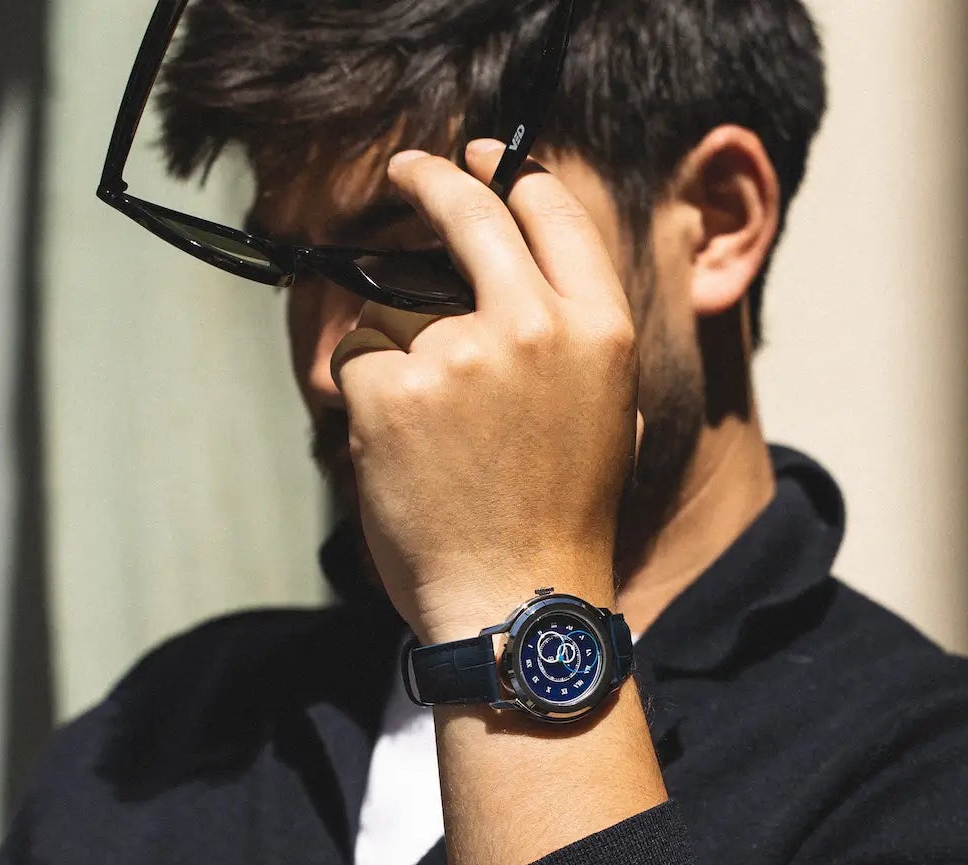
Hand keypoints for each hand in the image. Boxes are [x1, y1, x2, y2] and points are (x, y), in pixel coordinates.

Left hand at [331, 140, 636, 644]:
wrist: (516, 602)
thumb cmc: (561, 520)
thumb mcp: (609, 412)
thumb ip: (574, 334)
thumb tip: (523, 276)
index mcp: (600, 329)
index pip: (552, 213)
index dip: (512, 174)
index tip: (482, 159)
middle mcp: (535, 326)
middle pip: (470, 215)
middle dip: (434, 180)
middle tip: (410, 171)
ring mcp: (460, 354)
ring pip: (400, 309)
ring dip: (401, 354)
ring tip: (436, 439)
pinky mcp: (393, 390)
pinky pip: (359, 362)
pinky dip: (365, 400)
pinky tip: (402, 455)